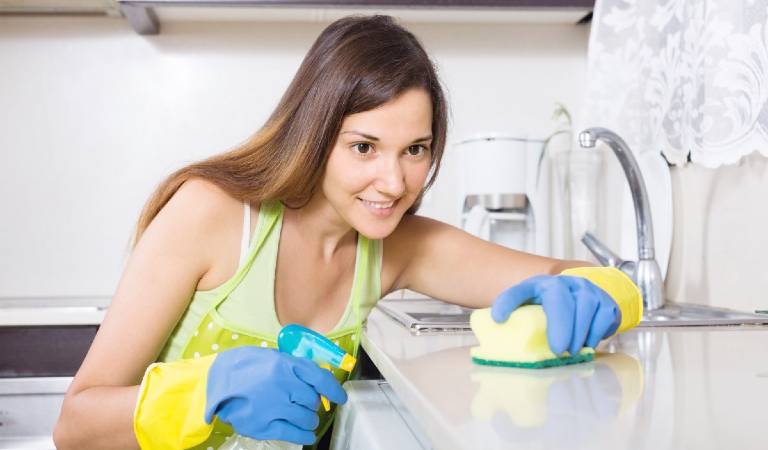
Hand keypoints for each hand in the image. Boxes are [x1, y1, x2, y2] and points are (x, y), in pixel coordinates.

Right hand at [204, 346, 347, 444]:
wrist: (214, 380)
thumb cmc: (244, 365)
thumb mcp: (272, 357)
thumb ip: (295, 367)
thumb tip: (318, 381)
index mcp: (284, 365)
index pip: (319, 379)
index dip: (334, 390)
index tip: (340, 397)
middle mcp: (282, 385)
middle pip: (313, 400)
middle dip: (312, 403)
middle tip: (305, 403)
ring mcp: (272, 407)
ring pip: (307, 418)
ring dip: (309, 419)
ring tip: (303, 417)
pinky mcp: (262, 425)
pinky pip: (293, 433)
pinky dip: (304, 435)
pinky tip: (306, 434)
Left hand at [491, 275, 621, 354]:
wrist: (581, 298)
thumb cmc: (553, 310)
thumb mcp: (534, 311)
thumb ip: (521, 324)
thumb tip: (502, 341)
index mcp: (538, 286)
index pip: (518, 291)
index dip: (507, 302)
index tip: (497, 318)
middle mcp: (563, 283)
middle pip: (559, 298)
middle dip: (560, 325)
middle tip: (557, 349)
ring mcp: (586, 289)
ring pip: (585, 307)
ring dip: (578, 334)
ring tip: (571, 351)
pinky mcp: (606, 301)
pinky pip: (604, 317)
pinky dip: (596, 334)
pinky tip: (587, 342)